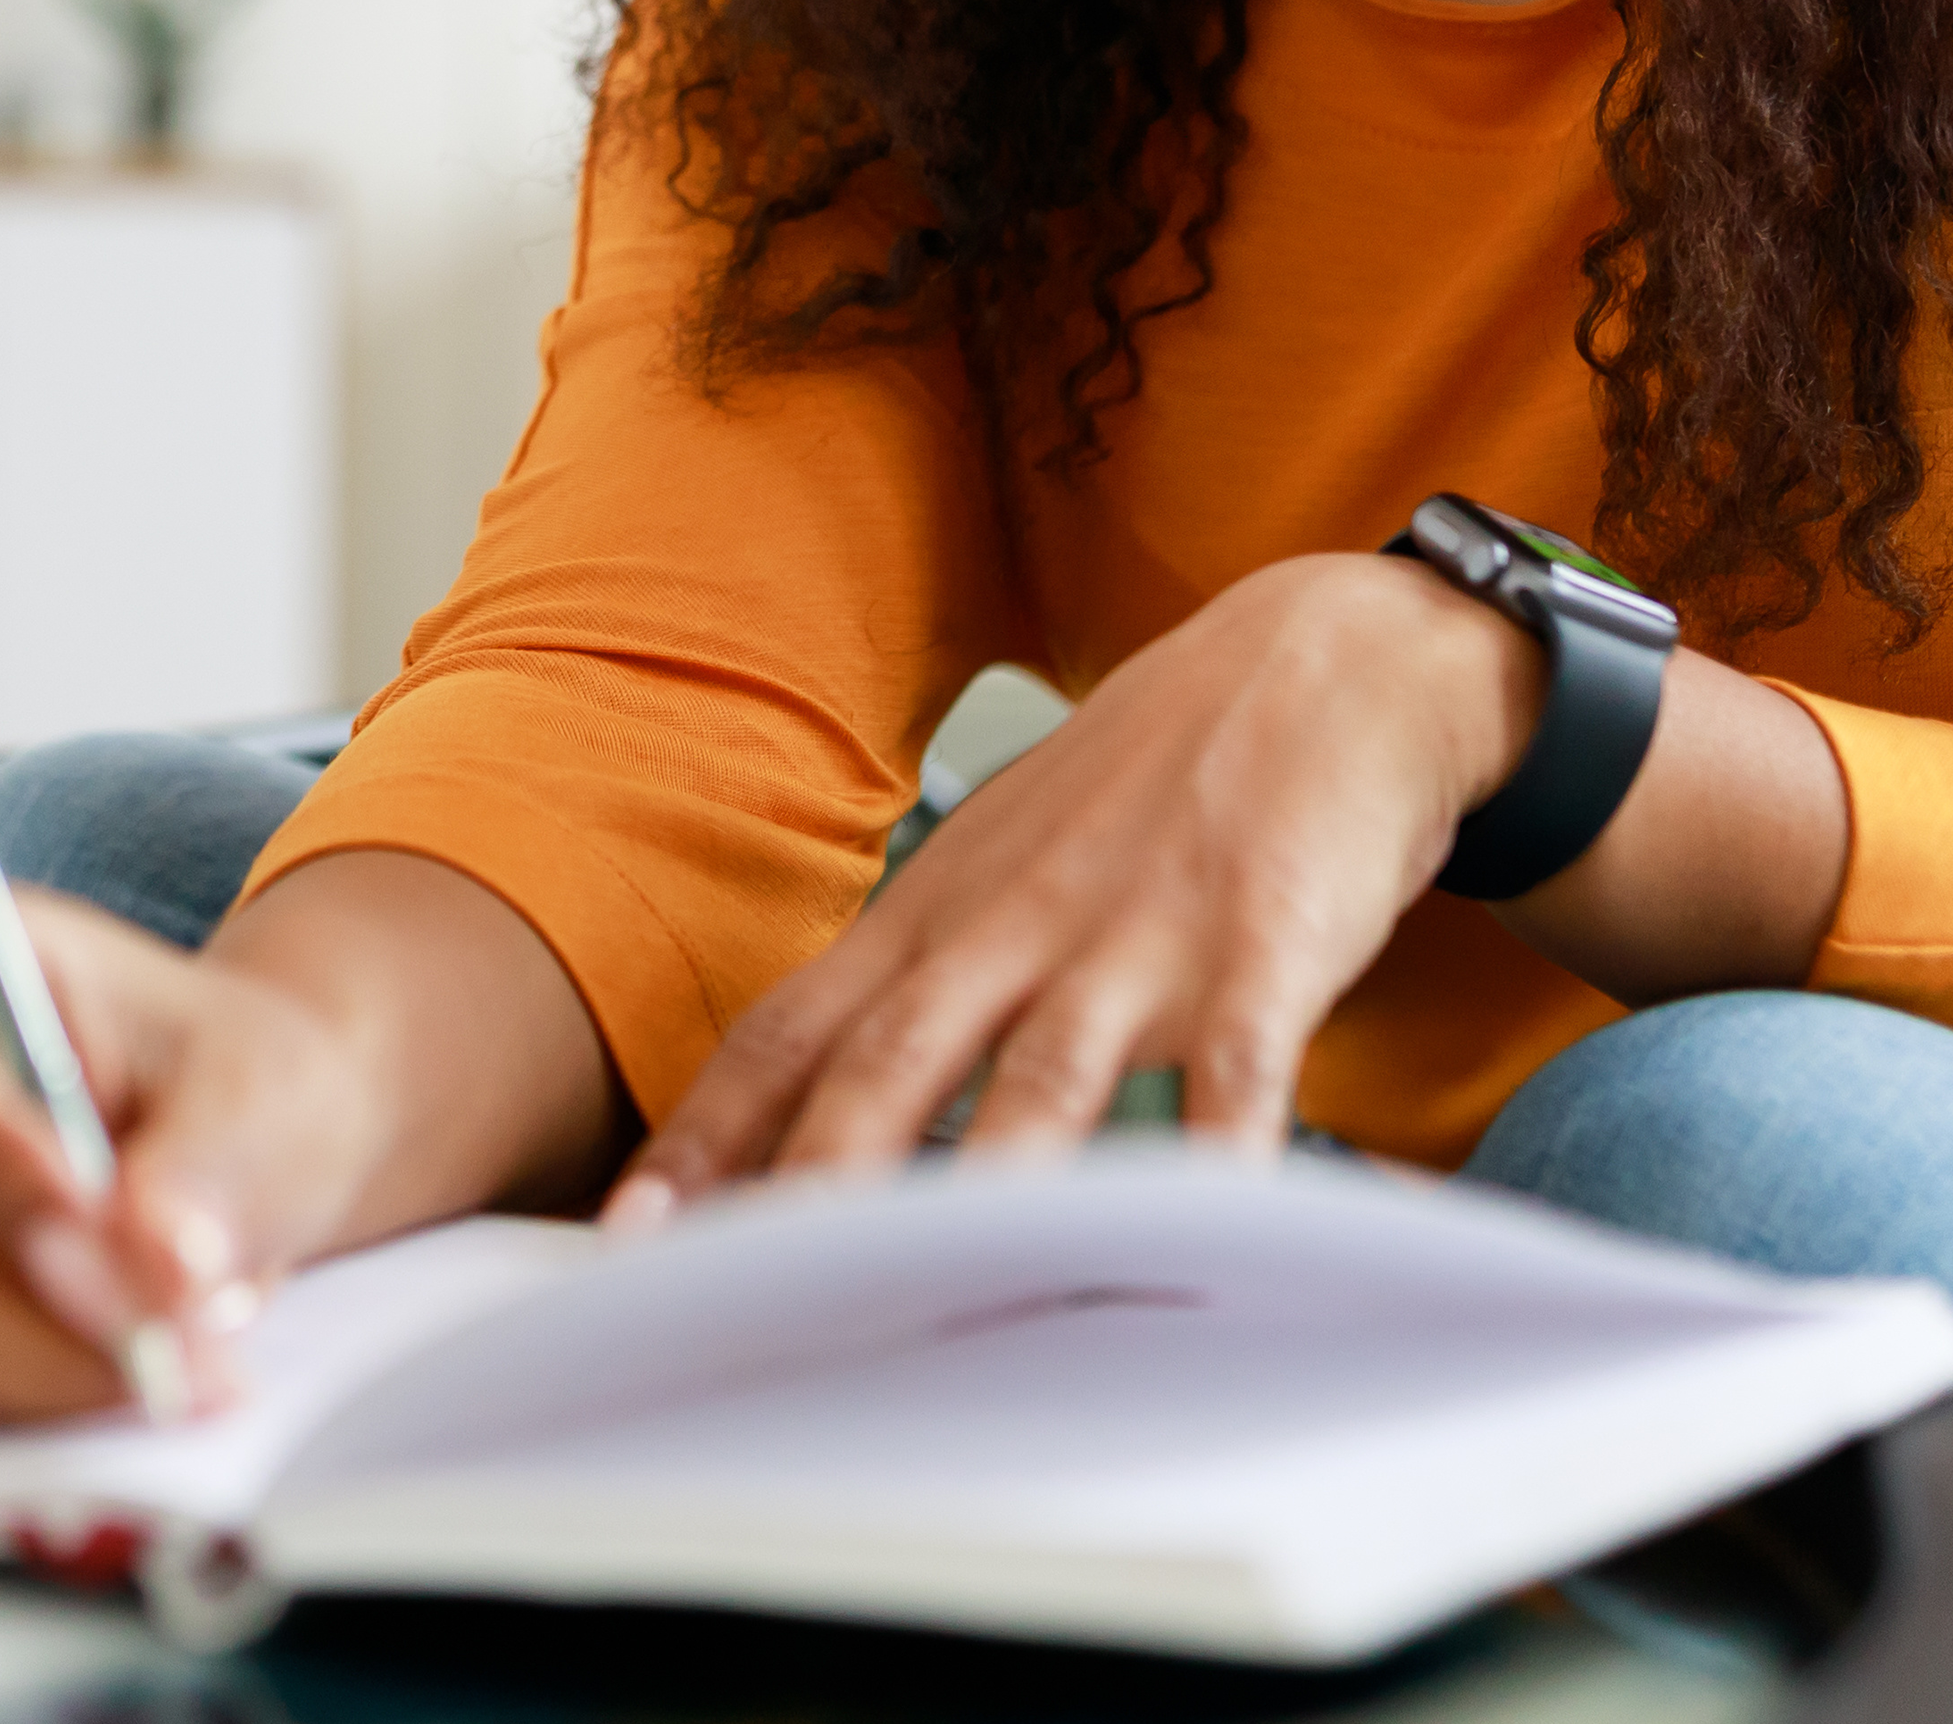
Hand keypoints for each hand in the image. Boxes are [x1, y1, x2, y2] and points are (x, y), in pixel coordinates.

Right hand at [0, 889, 398, 1421]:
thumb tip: (151, 1267)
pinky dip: (20, 1403)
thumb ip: (203, 1170)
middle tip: (165, 1343)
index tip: (91, 1215)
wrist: (234, 1138)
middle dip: (23, 1316)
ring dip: (33, 1373)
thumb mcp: (253, 1086)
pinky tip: (115, 1371)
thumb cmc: (223, 1075)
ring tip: (175, 1362)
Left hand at [607, 552, 1530, 1207]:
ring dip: (982, 1186)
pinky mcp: (1262, 949)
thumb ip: (920, 994)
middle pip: (884, 1065)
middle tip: (735, 1288)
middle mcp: (1011, 928)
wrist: (1321, 662)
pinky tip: (1201, 1229)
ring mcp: (1133, 939)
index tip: (631, 1234)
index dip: (707, 1138)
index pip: (788, 1036)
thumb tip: (825, 1126)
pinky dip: (1217, 1156)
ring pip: (1040, 1079)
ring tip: (927, 1290)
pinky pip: (1236, 1074)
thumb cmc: (1145, 792)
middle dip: (805, 1183)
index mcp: (934, 917)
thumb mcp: (1002, 873)